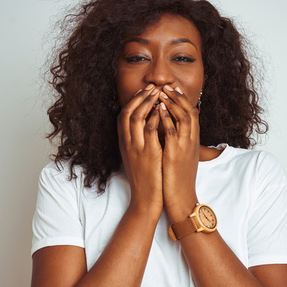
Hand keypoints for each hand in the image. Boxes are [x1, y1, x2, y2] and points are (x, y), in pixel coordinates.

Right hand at [117, 84, 163, 215]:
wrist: (145, 199)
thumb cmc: (145, 179)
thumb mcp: (136, 158)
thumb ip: (138, 143)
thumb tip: (146, 127)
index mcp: (124, 144)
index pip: (123, 115)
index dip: (133, 101)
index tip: (144, 92)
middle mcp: (127, 143)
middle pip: (128, 112)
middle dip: (140, 97)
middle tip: (152, 86)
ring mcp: (136, 148)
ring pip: (137, 117)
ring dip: (148, 102)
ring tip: (159, 92)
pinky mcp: (148, 154)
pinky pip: (150, 130)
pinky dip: (155, 117)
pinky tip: (163, 110)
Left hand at [158, 85, 199, 221]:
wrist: (181, 197)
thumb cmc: (177, 179)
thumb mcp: (180, 157)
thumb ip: (177, 143)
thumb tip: (169, 133)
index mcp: (192, 141)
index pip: (191, 114)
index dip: (182, 101)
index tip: (173, 90)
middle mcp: (192, 141)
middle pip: (189, 111)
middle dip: (178, 97)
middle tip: (167, 86)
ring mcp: (185, 147)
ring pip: (183, 117)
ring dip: (173, 103)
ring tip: (162, 92)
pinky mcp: (176, 153)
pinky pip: (172, 131)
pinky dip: (167, 118)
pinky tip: (159, 110)